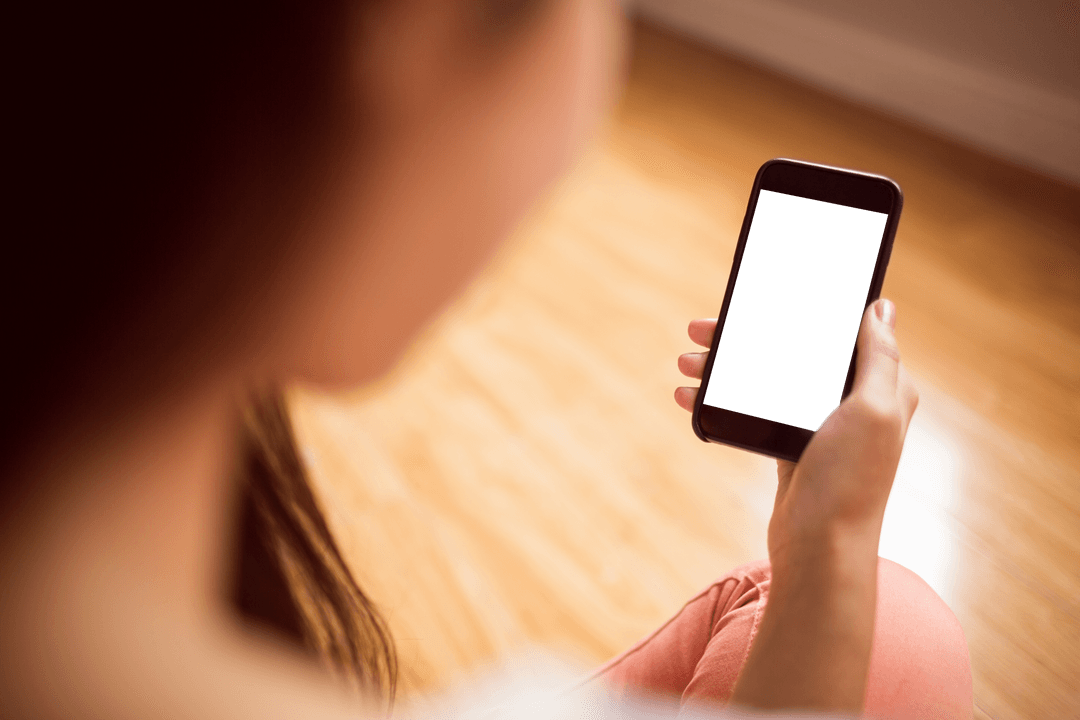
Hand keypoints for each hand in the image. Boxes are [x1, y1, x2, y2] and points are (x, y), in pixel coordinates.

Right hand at [675, 298, 918, 563]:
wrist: (820, 549)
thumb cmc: (851, 482)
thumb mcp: (873, 411)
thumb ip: (879, 357)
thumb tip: (882, 306)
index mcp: (882, 386)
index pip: (839, 331)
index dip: (804, 309)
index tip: (765, 292)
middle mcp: (852, 401)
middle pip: (794, 351)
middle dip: (747, 336)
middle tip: (702, 327)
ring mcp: (818, 424)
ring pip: (767, 378)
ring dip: (725, 366)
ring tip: (686, 362)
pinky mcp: (790, 446)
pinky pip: (752, 409)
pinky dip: (723, 399)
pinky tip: (691, 395)